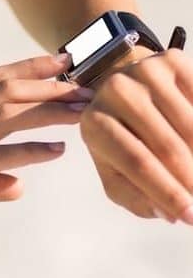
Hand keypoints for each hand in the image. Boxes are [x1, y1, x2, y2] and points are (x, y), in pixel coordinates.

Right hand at [0, 53, 90, 249]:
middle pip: (4, 91)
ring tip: (82, 112)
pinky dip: (29, 151)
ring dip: (48, 111)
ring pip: (4, 116)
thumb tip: (18, 186)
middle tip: (86, 86)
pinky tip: (56, 151)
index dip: (29, 67)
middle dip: (50, 86)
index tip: (63, 61)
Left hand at [79, 48, 192, 222]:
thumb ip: (134, 195)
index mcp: (94, 124)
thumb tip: (167, 212)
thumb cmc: (121, 137)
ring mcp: (145, 72)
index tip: (192, 218)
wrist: (126, 89)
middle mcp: (115, 92)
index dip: (169, 193)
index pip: (138, 164)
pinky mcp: (173, 59)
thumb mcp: (114, 168)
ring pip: (191, 125)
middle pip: (168, 146)